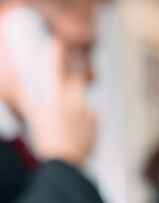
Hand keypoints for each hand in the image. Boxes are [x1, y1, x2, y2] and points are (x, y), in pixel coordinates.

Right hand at [18, 37, 96, 167]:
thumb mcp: (32, 116)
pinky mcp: (96, 121)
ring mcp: (86, 112)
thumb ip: (25, 97)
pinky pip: (91, 114)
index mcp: (55, 100)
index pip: (54, 70)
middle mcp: (73, 103)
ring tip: (67, 122)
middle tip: (63, 93)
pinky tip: (77, 129)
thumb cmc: (46, 140)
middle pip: (76, 80)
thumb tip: (19, 82)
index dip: (56, 54)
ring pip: (81, 100)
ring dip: (75, 106)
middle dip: (71, 79)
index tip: (57, 41)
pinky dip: (85, 119)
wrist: (65, 162)